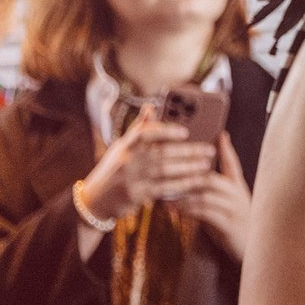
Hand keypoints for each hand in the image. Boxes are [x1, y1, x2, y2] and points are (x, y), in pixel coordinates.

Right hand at [78, 111, 219, 222]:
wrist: (95, 198)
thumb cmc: (115, 168)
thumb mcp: (122, 147)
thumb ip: (139, 129)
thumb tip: (151, 106)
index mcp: (125, 146)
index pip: (144, 133)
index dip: (165, 131)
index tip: (185, 131)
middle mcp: (127, 161)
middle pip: (161, 153)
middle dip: (187, 151)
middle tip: (208, 149)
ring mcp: (131, 178)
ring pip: (165, 171)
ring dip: (188, 167)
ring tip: (205, 164)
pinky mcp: (137, 195)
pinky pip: (164, 188)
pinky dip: (182, 184)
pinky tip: (196, 182)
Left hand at [175, 135, 252, 261]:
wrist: (252, 253)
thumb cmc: (236, 229)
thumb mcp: (227, 208)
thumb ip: (213, 196)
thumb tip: (191, 184)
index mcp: (238, 189)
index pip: (233, 164)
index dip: (226, 149)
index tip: (219, 134)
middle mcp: (238, 195)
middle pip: (209, 176)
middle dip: (185, 172)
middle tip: (163, 169)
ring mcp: (234, 209)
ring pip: (204, 192)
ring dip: (180, 191)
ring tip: (161, 191)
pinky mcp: (229, 224)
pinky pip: (204, 211)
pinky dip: (185, 208)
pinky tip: (170, 208)